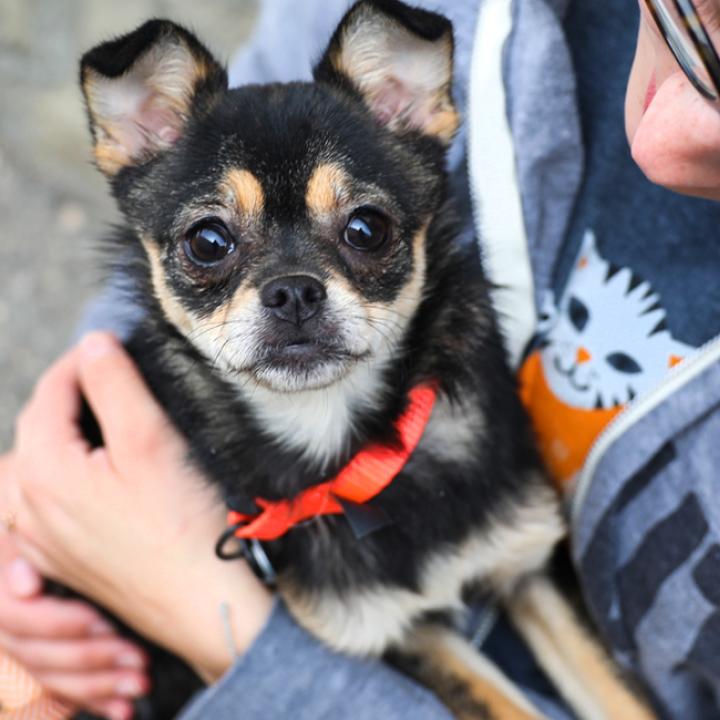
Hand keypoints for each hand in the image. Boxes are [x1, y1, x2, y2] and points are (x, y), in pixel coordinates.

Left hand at [3, 333, 271, 683]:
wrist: (201, 602)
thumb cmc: (182, 524)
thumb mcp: (151, 439)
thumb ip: (115, 383)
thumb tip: (94, 343)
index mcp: (43, 470)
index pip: (50, 392)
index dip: (79, 360)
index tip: (110, 345)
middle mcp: (28, 507)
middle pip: (39, 428)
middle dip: (70, 394)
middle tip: (110, 376)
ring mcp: (41, 540)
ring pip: (38, 465)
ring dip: (65, 433)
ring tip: (104, 418)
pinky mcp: (61, 560)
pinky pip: (45, 502)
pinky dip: (65, 473)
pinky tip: (97, 472)